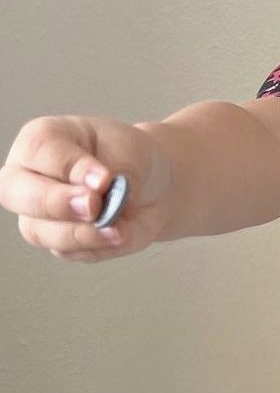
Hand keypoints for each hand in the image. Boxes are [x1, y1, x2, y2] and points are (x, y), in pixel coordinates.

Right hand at [0, 115, 169, 259]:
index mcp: (42, 140)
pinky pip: (70, 252)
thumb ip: (116, 172)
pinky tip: (121, 235)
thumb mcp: (130, 152)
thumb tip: (105, 198)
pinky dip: (99, 247)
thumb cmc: (131, 158)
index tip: (105, 179)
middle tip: (94, 207)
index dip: (70, 168)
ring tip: (118, 230)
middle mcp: (28, 176)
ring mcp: (38, 214)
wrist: (153, 185)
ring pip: (39, 231)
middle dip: (56, 203)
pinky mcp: (59, 242)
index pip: (38, 151)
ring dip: (81, 234)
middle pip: (14, 193)